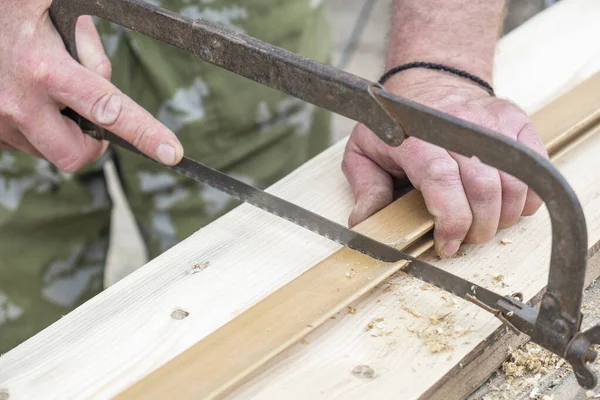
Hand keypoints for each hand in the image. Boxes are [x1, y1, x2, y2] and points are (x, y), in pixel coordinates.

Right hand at [0, 0, 182, 171]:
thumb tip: (103, 73)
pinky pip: (25, 144)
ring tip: (47, 89)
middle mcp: (19, 104)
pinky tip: (28, 97)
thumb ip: (86, 39)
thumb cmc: (8, 11)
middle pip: (77, 154)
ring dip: (61, 130)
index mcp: (44, 69)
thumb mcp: (47, 4)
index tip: (172, 153)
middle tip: (94, 118)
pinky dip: (37, 128)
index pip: (109, 110)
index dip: (145, 133)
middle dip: (93, 142)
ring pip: (49, 150)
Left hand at [342, 70, 547, 257]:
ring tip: (482, 225)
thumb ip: (366, 188)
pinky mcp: (516, 123)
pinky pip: (535, 168)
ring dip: (502, 217)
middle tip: (464, 238)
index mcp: (417, 136)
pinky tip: (505, 207)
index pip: (442, 179)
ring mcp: (492, 122)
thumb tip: (363, 223)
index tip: (447, 243)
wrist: (429, 84)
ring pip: (514, 181)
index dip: (451, 219)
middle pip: (483, 187)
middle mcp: (458, 125)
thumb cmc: (397, 125)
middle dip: (478, 227)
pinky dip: (528, 197)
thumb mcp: (364, 152)